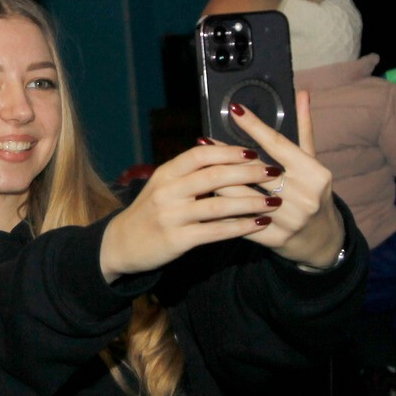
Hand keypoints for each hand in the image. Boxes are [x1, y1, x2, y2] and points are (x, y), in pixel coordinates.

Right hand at [100, 141, 283, 281]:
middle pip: (213, 176)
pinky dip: (240, 227)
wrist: (121, 244)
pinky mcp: (178, 240)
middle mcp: (168, 191)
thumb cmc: (150, 211)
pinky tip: (259, 225)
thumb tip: (222, 153)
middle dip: (248, 173)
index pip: (200, 155)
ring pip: (218, 205)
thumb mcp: (162, 185)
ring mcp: (172, 216)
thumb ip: (188, 172)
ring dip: (250, 202)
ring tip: (274, 201)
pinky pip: (216, 231)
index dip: (228, 151)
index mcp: (166, 173)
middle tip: (275, 172)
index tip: (254, 151)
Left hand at [217, 90, 344, 269]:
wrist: (322, 240)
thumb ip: (304, 129)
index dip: (255, 127)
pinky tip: (205, 197)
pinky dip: (222, 209)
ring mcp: (289, 219)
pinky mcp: (275, 239)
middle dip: (226, 156)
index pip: (279, 145)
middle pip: (255, 171)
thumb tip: (303, 93)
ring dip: (217, 181)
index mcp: (314, 173)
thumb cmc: (314, 193)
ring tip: (199, 167)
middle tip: (204, 141)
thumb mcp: (312, 161)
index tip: (235, 110)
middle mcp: (304, 196)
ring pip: (242, 196)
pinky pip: (240, 221)